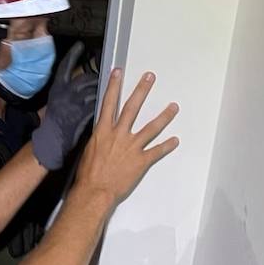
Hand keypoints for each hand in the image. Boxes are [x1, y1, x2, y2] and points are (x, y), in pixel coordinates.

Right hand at [31, 42, 99, 170]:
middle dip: (96, 78)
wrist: (51, 142)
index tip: (80, 46)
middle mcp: (66, 93)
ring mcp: (75, 103)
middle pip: (86, 78)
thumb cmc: (53, 124)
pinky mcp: (85, 114)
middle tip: (101, 79)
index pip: (65, 66)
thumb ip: (66, 91)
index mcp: (57, 88)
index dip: (73, 55)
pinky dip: (103, 104)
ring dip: (101, 91)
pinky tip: (108, 106)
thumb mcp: (55, 101)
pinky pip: (97, 104)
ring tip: (107, 94)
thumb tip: (78, 82)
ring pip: (94, 89)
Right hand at [76, 68, 178, 201]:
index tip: (118, 72)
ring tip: (174, 106)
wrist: (95, 192)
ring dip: (164, 116)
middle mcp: (119, 135)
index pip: (109, 103)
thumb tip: (103, 136)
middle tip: (150, 77)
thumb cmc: (88, 175)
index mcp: (103, 132)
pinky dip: (167, 146)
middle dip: (141, 91)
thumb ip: (99, 140)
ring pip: (151, 128)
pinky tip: (175, 140)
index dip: (114, 86)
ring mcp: (132, 147)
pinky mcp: (141, 161)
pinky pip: (157, 151)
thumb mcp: (89, 151)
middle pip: (132, 108)